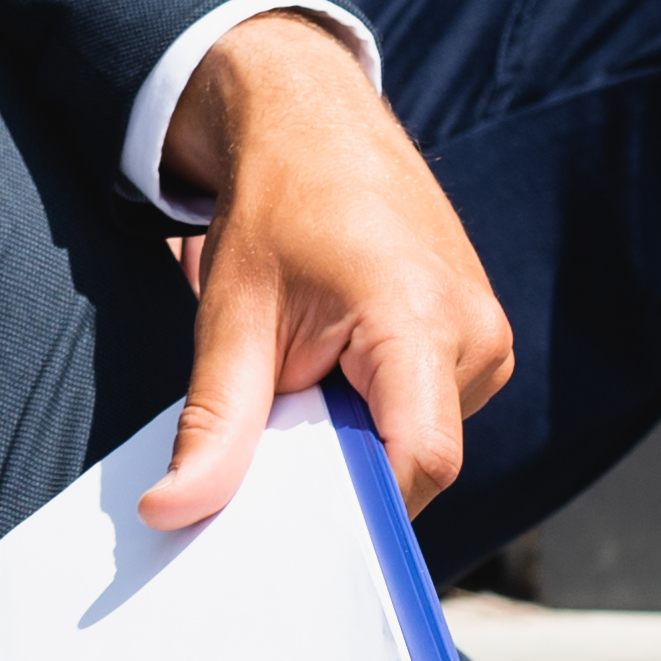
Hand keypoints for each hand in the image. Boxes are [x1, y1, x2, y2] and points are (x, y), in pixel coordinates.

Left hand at [143, 13, 509, 531]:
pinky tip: (336, 377)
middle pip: (416, 462)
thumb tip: (173, 512)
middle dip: (346, 476)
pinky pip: (431, 412)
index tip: (298, 539)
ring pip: (422, 440)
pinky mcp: (480, 340)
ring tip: (308, 384)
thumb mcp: (232, 316)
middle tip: (274, 457)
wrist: (312, 121)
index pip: (418, 461)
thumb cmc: (275, 205)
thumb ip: (214, 423)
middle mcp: (475, 334)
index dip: (362, 512)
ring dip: (360, 437)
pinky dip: (379, 414)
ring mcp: (487, 336)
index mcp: (421, 320)